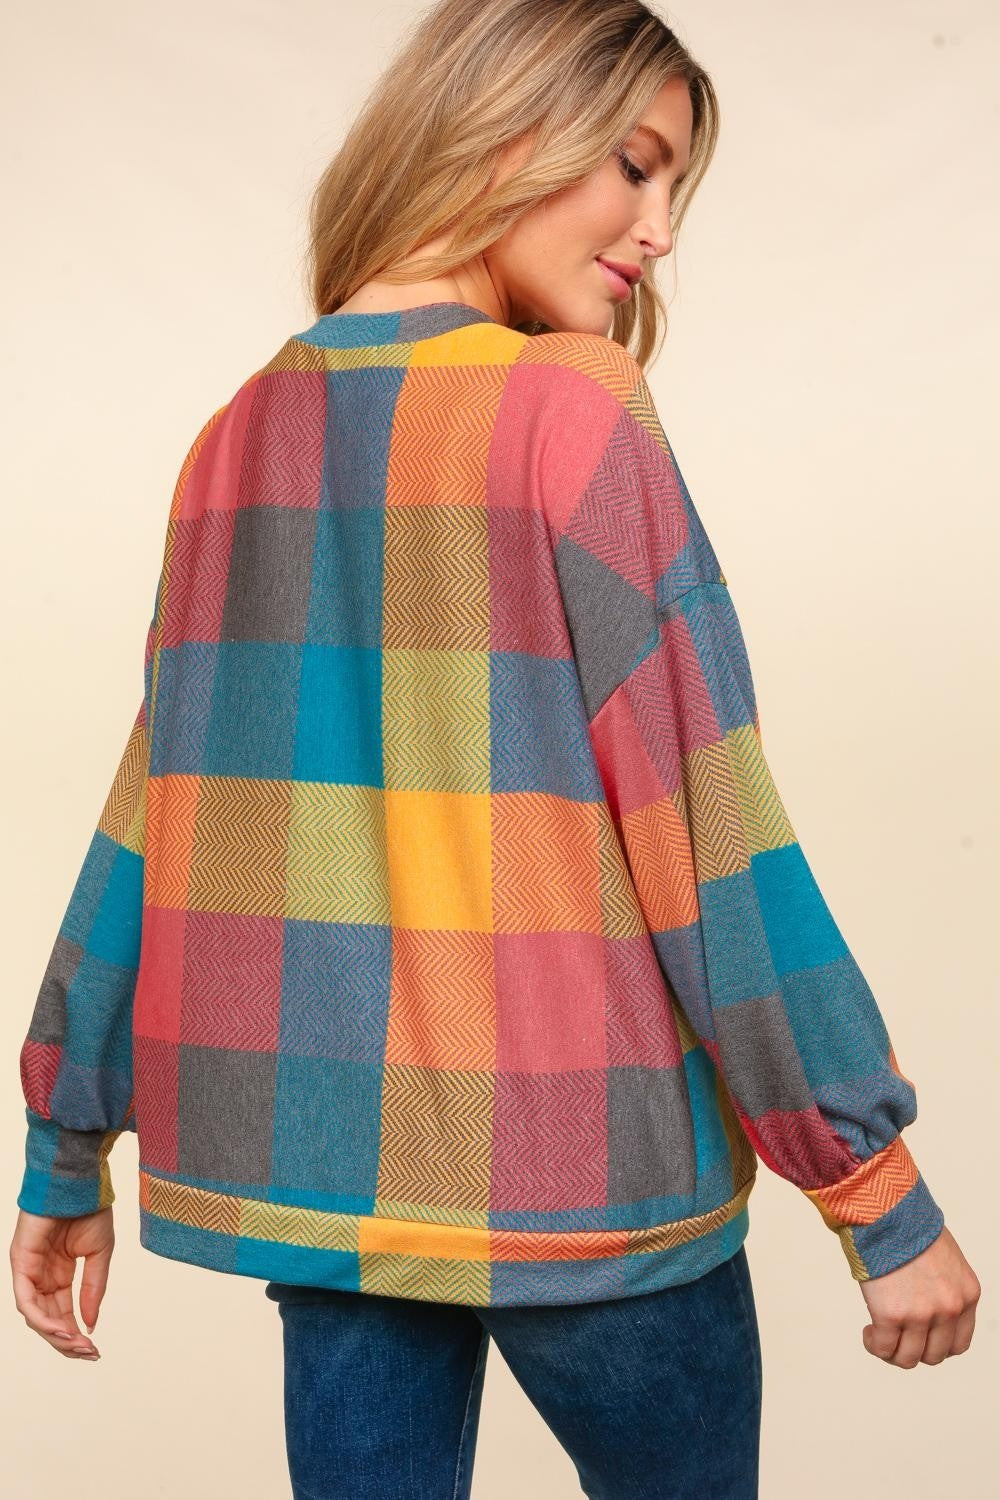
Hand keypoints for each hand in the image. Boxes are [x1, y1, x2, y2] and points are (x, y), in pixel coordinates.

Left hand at [9, 1206, 113, 1360]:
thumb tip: (90, 1324)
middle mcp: (41, 1277)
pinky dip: (42, 1318)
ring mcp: (28, 1271)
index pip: (63, 1314)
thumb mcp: (99, 1255)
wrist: (79, 1182)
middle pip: (48, 1320)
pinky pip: (26, 1300)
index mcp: (59, 1274)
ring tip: (78, 1345)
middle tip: (89, 1353)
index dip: (76, 1334)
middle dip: (67, 1341)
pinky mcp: (20, 1263)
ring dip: (56, 1335)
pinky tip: (62, 1328)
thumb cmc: (90, 1209)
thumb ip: (93, 1289)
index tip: (95, 1350)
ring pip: (36, 1316)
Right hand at [859, 1225, 979, 1366]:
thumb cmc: (909, 1225)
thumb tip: (924, 1302)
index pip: (958, 1344)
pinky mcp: (891, 1315)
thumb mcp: (944, 1258)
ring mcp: (921, 1315)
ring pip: (908, 1359)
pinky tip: (868, 1332)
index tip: (919, 1336)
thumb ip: (943, 1286)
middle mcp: (949, 1309)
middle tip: (896, 1335)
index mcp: (967, 1294)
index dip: (936, 1345)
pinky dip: (875, 1345)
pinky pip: (884, 1348)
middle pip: (934, 1355)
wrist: (887, 1209)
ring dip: (892, 1352)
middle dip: (913, 1349)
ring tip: (877, 1334)